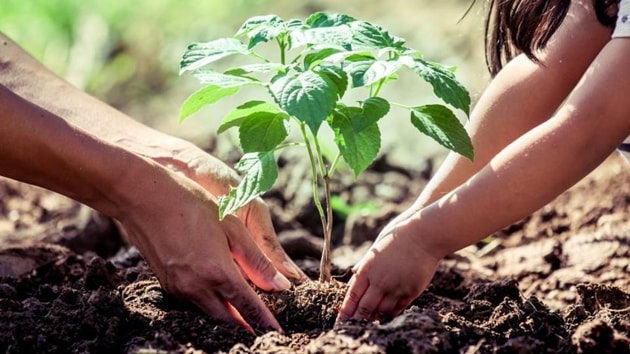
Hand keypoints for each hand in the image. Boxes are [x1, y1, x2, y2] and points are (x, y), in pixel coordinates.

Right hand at [117, 158, 292, 332]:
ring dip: (228, 315)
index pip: (248, 308)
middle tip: (263, 322)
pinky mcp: (167, 285)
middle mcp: (197, 287)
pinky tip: (219, 293)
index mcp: (218, 272)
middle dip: (246, 323)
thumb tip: (281, 285)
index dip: (264, 321)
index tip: (277, 331)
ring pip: (210, 312)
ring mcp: (178, 288)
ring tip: (245, 311)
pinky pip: (194, 302)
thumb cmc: (192, 205)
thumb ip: (257, 260)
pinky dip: (211, 303)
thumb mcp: (233, 227)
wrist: (143, 198)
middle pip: (228, 318)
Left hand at [336, 216, 442, 322]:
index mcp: (367, 269)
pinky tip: (387, 315)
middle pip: (365, 308)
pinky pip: (398, 308)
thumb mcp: (375, 249)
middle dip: (358, 318)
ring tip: (370, 322)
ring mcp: (396, 287)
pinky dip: (391, 313)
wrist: (423, 235)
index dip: (346, 310)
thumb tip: (354, 275)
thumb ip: (365, 265)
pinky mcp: (411, 291)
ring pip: (381, 311)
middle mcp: (380, 281)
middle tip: (354, 325)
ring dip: (375, 317)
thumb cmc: (397, 238)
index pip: (352, 295)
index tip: (342, 318)